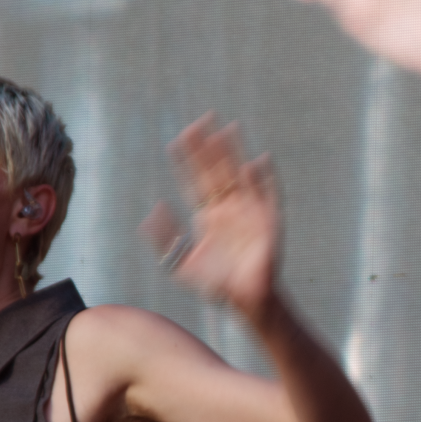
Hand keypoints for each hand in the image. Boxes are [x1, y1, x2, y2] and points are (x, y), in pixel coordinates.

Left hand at [142, 115, 280, 321]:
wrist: (245, 302)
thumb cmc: (215, 285)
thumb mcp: (180, 262)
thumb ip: (164, 237)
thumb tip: (152, 209)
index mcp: (207, 216)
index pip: (196, 180)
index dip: (188, 159)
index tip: (180, 138)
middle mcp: (228, 209)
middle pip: (216, 170)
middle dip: (209, 147)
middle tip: (202, 119)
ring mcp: (248, 212)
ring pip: (239, 174)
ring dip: (234, 152)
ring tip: (227, 128)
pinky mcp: (268, 221)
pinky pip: (268, 195)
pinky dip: (264, 179)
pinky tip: (258, 161)